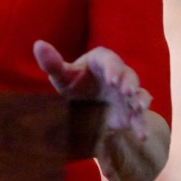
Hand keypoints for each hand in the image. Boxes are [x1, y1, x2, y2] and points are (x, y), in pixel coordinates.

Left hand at [33, 39, 151, 140]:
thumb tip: (38, 44)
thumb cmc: (74, 84)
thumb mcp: (62, 76)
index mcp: (102, 61)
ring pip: (139, 94)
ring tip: (138, 108)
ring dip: (139, 100)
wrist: (86, 107)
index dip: (112, 68)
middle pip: (129, 75)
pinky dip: (142, 124)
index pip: (110, 60)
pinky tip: (142, 136)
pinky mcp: (131, 110)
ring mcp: (127, 93)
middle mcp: (119, 74)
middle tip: (125, 91)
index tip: (111, 79)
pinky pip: (140, 116)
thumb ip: (52, 63)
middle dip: (128, 83)